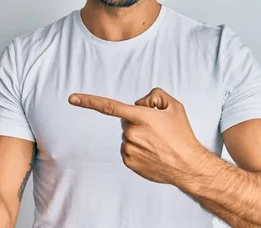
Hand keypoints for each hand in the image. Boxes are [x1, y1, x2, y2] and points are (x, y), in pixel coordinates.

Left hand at [68, 88, 202, 185]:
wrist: (188, 165)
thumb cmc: (182, 134)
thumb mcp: (173, 106)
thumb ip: (154, 95)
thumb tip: (139, 103)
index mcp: (140, 117)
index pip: (110, 106)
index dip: (89, 101)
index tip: (72, 99)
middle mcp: (131, 133)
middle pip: (126, 120)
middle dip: (137, 120)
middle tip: (157, 129)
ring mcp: (128, 148)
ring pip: (128, 135)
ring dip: (139, 136)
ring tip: (157, 143)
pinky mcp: (128, 161)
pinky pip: (128, 148)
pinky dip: (138, 148)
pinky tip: (152, 152)